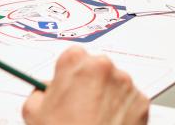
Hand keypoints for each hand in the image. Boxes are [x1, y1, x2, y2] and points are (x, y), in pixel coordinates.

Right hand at [22, 47, 148, 124]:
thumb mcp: (33, 113)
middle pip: (95, 69)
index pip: (72, 57)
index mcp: (75, 62)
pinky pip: (129, 101)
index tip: (67, 87)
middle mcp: (103, 66)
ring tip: (94, 121)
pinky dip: (122, 111)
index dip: (68, 75)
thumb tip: (43, 91)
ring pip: (114, 84)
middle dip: (89, 85)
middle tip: (79, 109)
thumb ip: (40, 93)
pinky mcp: (140, 100)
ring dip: (106, 97)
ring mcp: (124, 82)